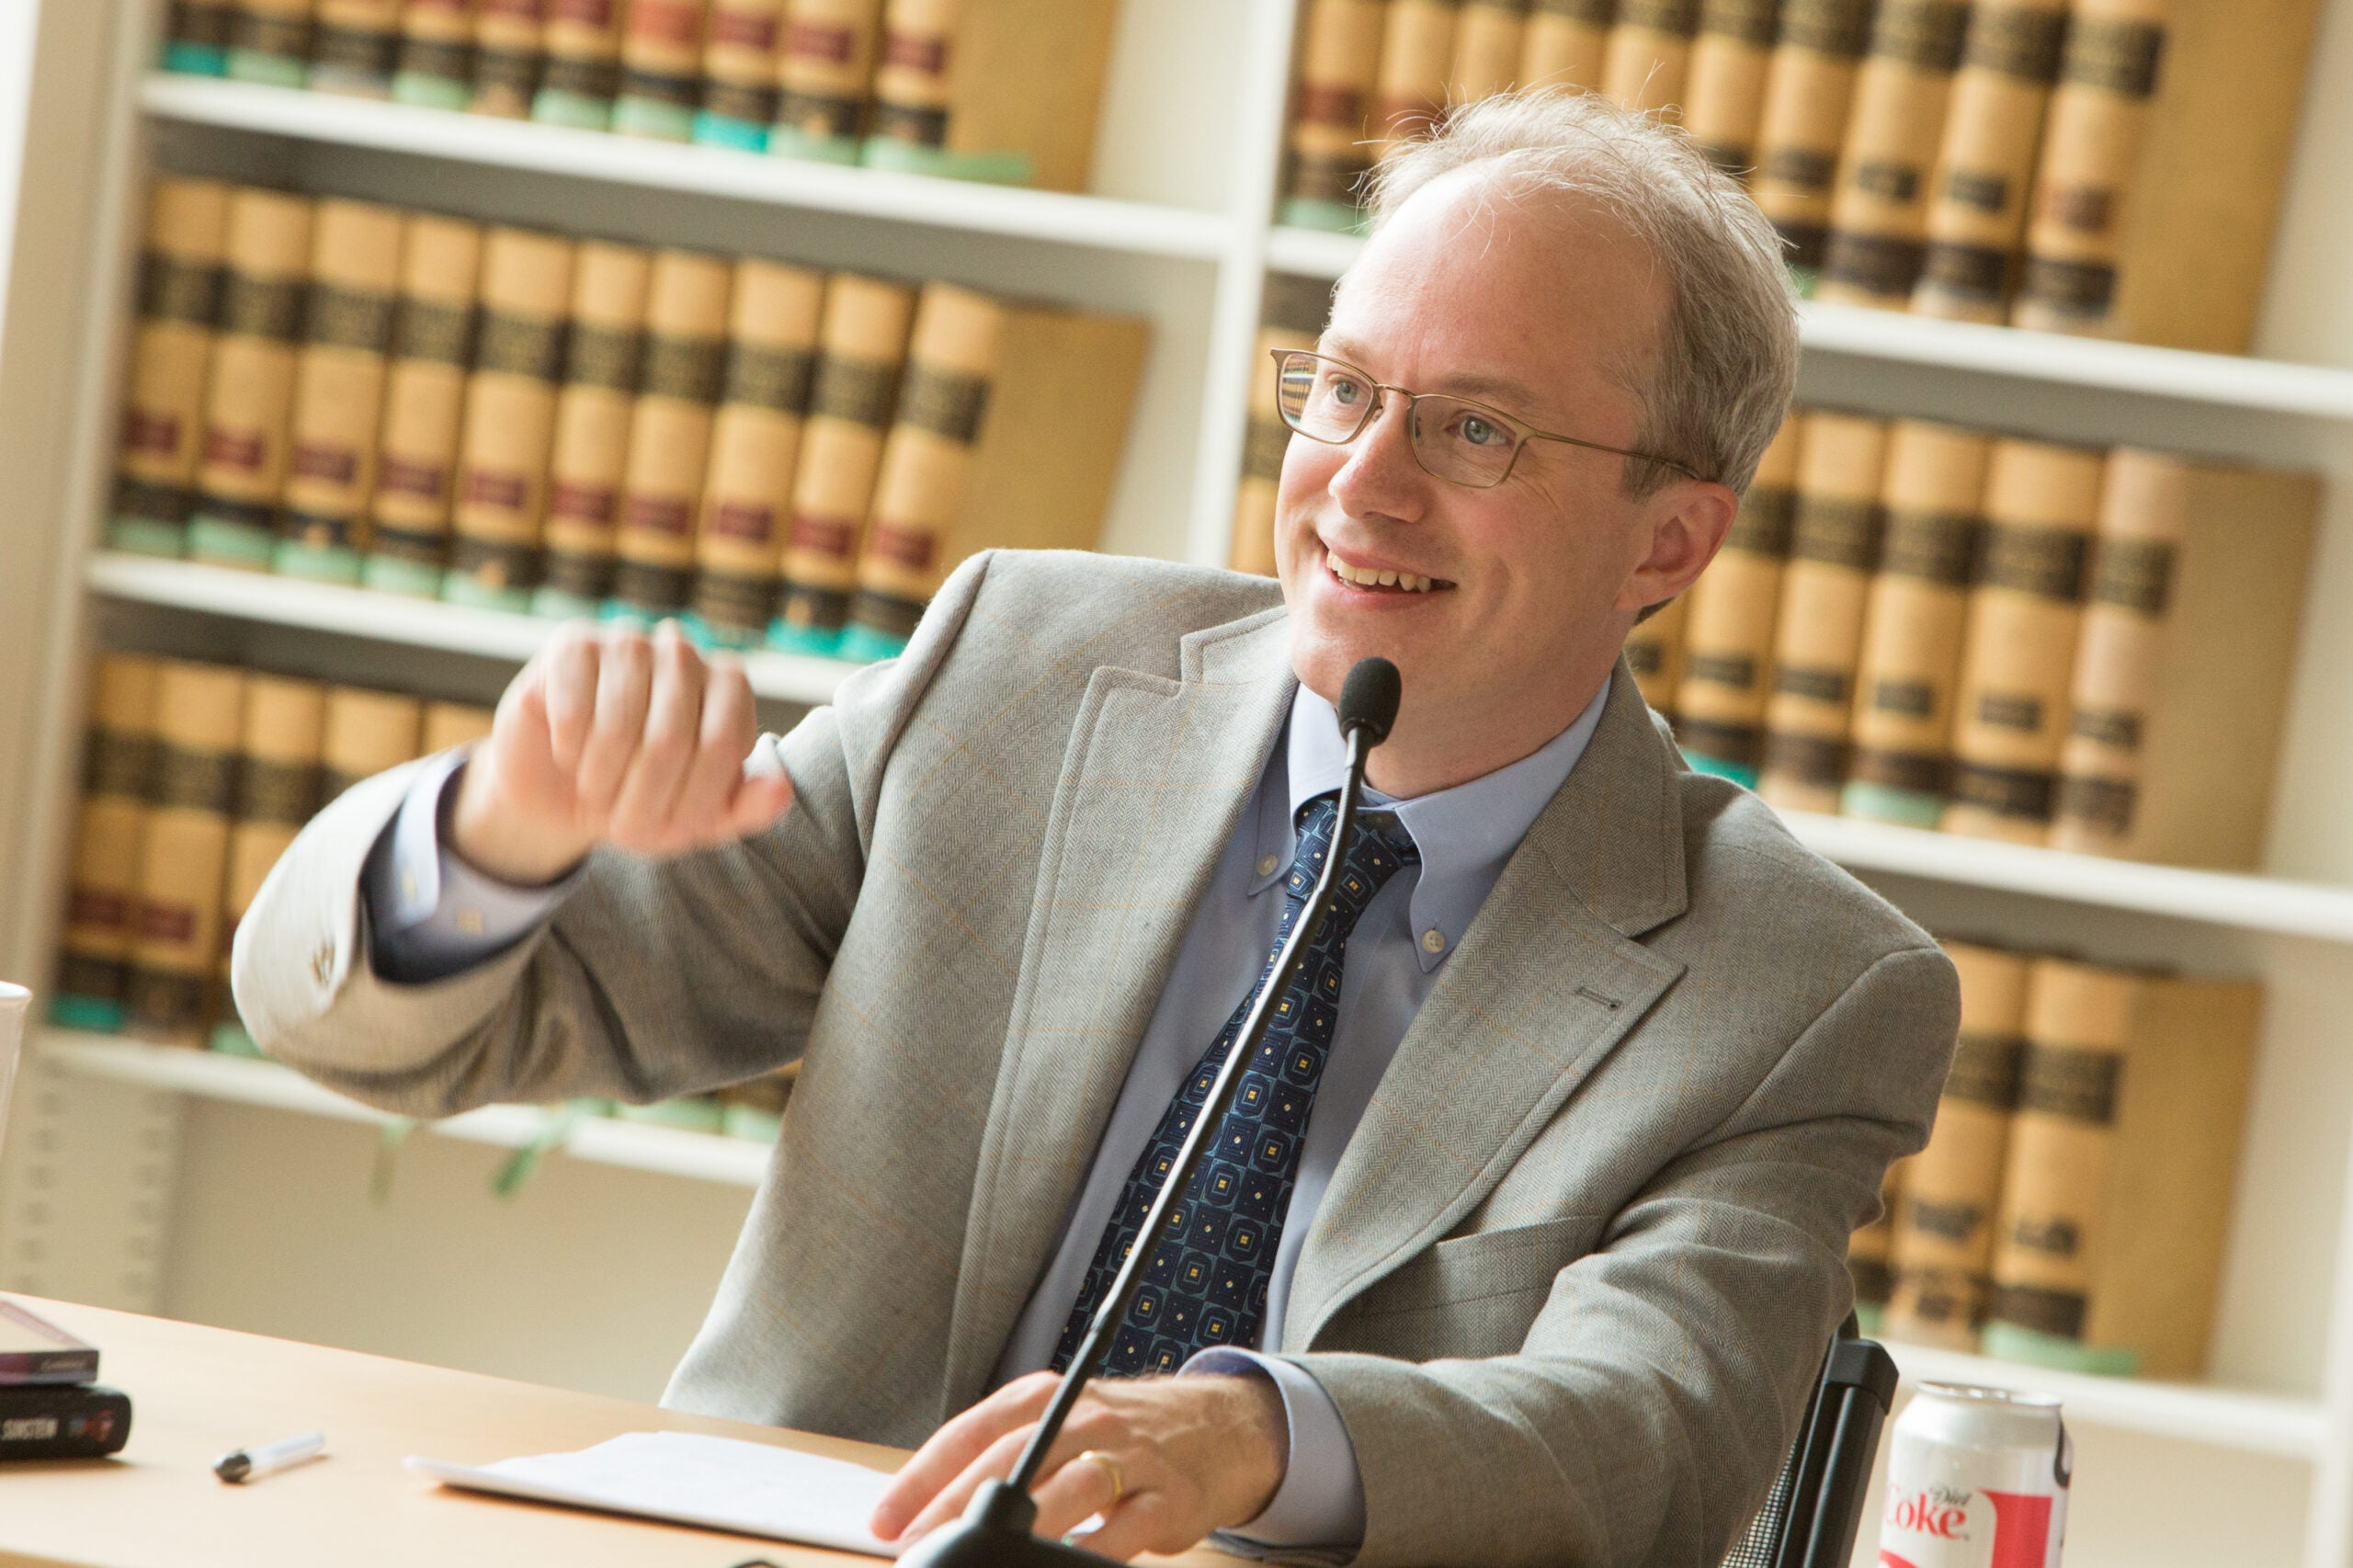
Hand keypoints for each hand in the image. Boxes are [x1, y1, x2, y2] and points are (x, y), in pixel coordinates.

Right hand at [451, 619, 795, 883]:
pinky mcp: (572, 645)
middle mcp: (683, 653)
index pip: (725, 743)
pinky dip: (571, 749)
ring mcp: (628, 642)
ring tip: (599, 794)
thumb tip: (780, 790)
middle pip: (672, 737)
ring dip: (604, 778)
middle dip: (646, 798)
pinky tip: (570, 757)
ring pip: (620, 722)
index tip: (676, 832)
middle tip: (627, 828)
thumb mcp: (699, 819)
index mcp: (729, 685)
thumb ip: (747, 808)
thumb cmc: (645, 798)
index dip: (697, 799)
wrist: (566, 790)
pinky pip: (574, 706)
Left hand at [871, 1372, 1287, 1561]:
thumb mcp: (1058, 1425)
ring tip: (984, 1555)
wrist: (1216, 1427)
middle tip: (918, 1544)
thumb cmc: (1118, 1434)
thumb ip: (1002, 1458)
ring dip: (1020, 1529)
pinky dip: (1091, 1551)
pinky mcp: (1167, 1496)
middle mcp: (1085, 1417)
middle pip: (1012, 1458)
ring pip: (1069, 1488)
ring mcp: (1130, 1455)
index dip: (923, 1476)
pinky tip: (1060, 1565)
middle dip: (955, 1507)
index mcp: (1045, 1396)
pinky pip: (1126, 1528)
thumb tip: (924, 1511)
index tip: (885, 1517)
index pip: (972, 1431)